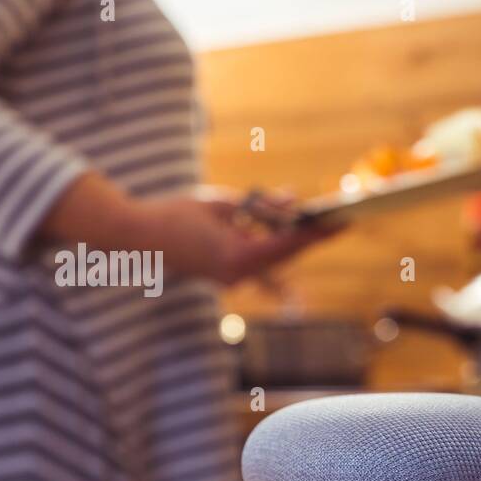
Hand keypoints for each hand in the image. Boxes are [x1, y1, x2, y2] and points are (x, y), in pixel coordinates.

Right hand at [134, 189, 346, 284]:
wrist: (138, 237)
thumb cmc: (175, 216)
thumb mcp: (222, 204)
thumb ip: (259, 206)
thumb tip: (292, 202)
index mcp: (237, 257)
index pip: (289, 245)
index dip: (317, 232)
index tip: (342, 222)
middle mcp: (237, 274)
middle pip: (285, 255)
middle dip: (307, 235)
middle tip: (335, 219)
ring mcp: (230, 279)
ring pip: (272, 258)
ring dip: (288, 237)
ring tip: (308, 217)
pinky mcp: (223, 275)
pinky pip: (256, 260)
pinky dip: (268, 242)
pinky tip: (276, 224)